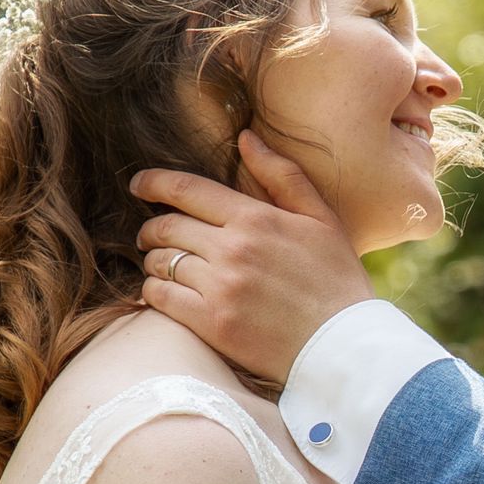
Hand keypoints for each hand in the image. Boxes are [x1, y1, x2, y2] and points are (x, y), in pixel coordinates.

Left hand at [131, 130, 371, 385]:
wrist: (345, 346)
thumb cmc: (337, 281)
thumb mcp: (321, 219)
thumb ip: (282, 175)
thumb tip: (246, 138)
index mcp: (256, 218)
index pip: (187, 190)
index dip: (154, 183)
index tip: (138, 185)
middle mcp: (233, 249)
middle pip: (166, 226)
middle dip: (151, 228)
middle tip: (151, 236)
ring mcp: (220, 287)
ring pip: (159, 262)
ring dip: (154, 261)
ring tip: (164, 267)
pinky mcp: (212, 323)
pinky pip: (159, 297)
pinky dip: (154, 292)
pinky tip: (166, 293)